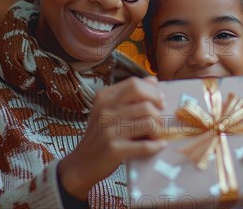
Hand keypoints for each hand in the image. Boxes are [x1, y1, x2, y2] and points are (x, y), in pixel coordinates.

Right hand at [58, 77, 166, 199]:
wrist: (82, 163)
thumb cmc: (101, 135)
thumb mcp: (110, 110)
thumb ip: (131, 94)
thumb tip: (153, 80)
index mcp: (104, 97)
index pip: (135, 85)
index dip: (153, 92)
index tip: (160, 102)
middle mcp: (105, 110)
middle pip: (146, 104)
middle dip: (159, 114)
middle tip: (159, 122)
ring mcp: (109, 130)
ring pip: (149, 123)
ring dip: (158, 131)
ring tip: (155, 135)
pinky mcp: (114, 149)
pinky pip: (145, 145)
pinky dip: (156, 146)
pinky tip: (158, 145)